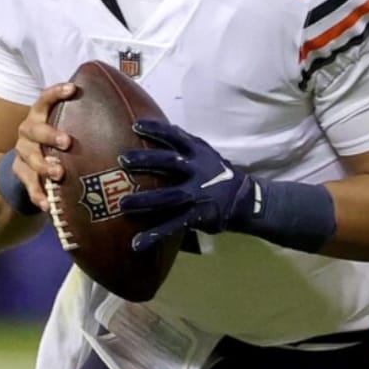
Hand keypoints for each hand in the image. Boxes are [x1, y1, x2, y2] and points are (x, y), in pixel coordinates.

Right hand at [8, 81, 77, 214]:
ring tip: (59, 174)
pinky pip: (29, 185)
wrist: (29, 166)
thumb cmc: (57, 143)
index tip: (73, 89)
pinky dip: (38, 195)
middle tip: (68, 142)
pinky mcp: (21, 174)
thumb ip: (86, 122)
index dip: (56, 93)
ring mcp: (23, 153)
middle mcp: (28, 131)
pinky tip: (48, 205)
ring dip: (45, 166)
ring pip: (30, 158)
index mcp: (40, 115)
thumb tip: (131, 118)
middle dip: (51, 135)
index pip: (45, 99)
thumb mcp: (66, 128)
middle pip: (35, 130)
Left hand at [119, 120, 255, 250]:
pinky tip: (136, 243)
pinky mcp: (198, 216)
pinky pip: (173, 226)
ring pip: (168, 196)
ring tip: (123, 204)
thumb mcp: (206, 155)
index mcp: (199, 153)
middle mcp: (198, 171)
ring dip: (145, 200)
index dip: (157, 129)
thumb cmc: (218, 174)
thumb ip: (185, 148)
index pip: (176, 136)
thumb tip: (155, 132)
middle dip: (146, 159)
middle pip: (169, 162)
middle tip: (122, 159)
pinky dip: (154, 235)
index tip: (136, 124)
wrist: (246, 200)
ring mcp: (198, 194)